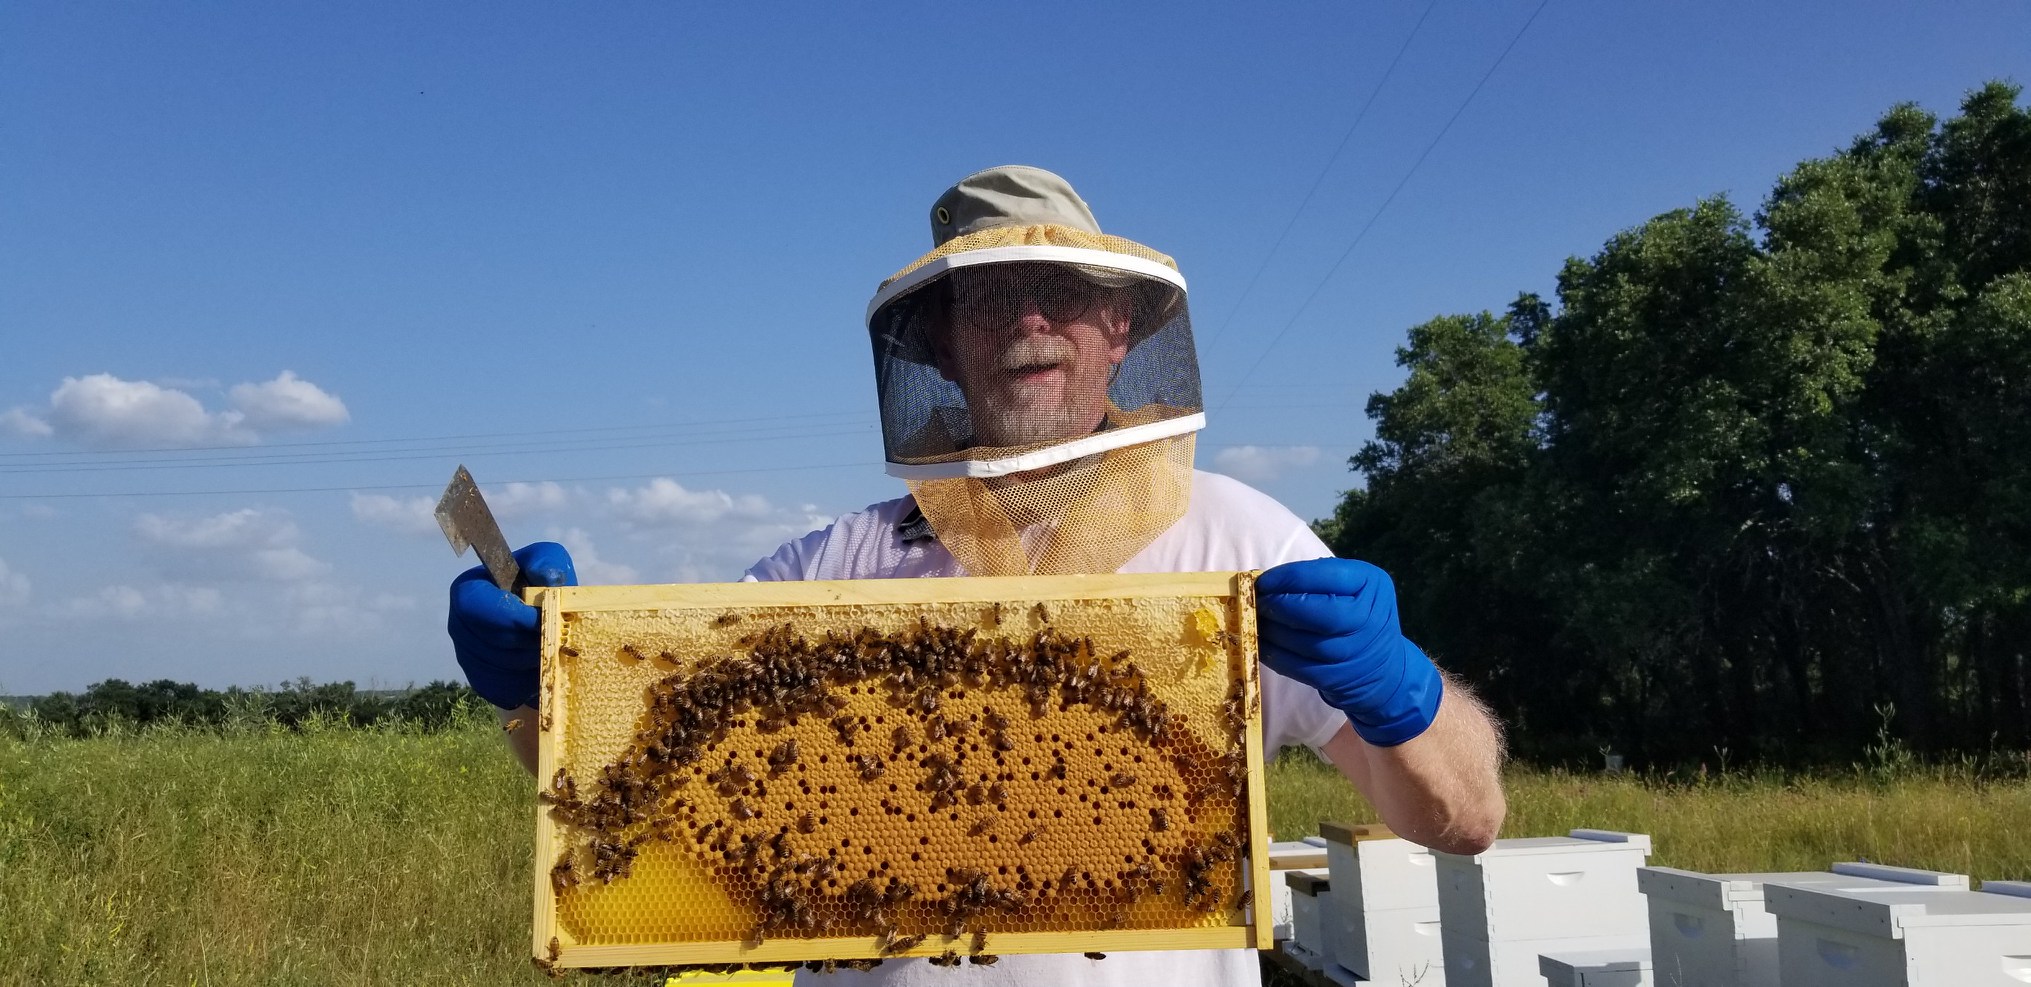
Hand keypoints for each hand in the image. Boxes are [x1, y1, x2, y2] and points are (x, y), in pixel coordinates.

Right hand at [447, 542, 576, 709]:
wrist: (545, 624)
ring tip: (548, 647)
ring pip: (501, 667)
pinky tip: (539, 665)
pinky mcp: (481, 681)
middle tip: (552, 637)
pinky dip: (529, 680)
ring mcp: (466, 656)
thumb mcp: (549, 564)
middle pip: (491, 641)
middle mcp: (459, 625)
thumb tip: (546, 576)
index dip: (510, 616)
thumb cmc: (543, 587)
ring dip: (531, 660)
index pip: (476, 605)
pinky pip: (505, 688)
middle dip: (526, 641)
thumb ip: (547, 562)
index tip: (540, 620)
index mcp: (468, 590)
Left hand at [1257, 557, 1441, 746]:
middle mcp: (1365, 618)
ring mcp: (1351, 652)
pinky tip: (1259, 642)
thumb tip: (1267, 581)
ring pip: (1298, 640)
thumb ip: (1319, 578)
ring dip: (1267, 630)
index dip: (1284, 577)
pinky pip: (1294, 665)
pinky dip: (1271, 653)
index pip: (1321, 575)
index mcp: (1370, 584)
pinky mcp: (1334, 678)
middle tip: (1254, 601)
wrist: (1385, 669)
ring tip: (1252, 619)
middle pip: (1309, 610)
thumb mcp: (1354, 586)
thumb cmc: (1359, 615)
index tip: (1261, 580)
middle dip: (1275, 604)